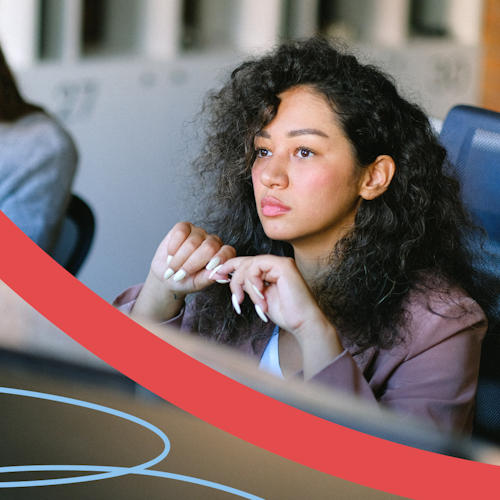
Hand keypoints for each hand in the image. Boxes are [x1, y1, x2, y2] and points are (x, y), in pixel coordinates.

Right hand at [132, 222, 234, 321]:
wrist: (167, 274)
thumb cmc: (185, 280)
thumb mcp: (197, 283)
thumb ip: (209, 278)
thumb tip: (223, 277)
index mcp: (221, 255)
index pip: (228, 251)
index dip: (220, 258)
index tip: (209, 268)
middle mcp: (212, 241)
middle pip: (209, 247)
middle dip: (192, 264)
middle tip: (180, 276)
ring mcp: (199, 232)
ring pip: (192, 242)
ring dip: (179, 259)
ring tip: (172, 268)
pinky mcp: (184, 227)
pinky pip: (180, 232)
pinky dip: (173, 247)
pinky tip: (171, 255)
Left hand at [211, 255, 344, 378]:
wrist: (303, 322)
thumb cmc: (286, 313)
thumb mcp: (259, 297)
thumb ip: (248, 286)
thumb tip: (229, 278)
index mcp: (270, 270)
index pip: (245, 262)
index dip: (228, 267)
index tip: (215, 276)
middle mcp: (275, 263)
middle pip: (244, 262)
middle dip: (233, 279)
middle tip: (236, 299)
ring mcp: (280, 263)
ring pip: (248, 265)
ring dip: (244, 286)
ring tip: (250, 302)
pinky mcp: (283, 265)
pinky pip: (256, 267)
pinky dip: (253, 283)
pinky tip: (260, 296)